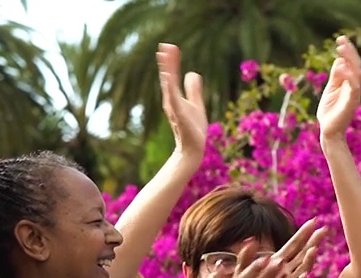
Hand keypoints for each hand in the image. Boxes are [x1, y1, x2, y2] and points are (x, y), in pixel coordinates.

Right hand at [157, 43, 207, 160]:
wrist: (193, 148)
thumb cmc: (193, 128)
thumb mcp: (196, 103)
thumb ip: (193, 89)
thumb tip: (192, 72)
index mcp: (175, 97)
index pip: (172, 75)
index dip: (171, 62)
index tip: (170, 47)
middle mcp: (171, 100)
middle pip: (168, 77)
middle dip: (167, 62)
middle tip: (164, 46)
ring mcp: (174, 107)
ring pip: (169, 85)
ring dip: (167, 70)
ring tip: (164, 56)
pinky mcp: (179, 115)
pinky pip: (173, 99)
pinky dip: (170, 88)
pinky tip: (168, 77)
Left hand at [246, 222, 324, 277]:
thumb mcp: (242, 272)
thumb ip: (245, 257)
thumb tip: (250, 240)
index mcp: (277, 263)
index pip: (293, 245)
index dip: (303, 233)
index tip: (314, 221)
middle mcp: (286, 272)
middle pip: (303, 254)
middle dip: (313, 241)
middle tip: (324, 229)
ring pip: (301, 269)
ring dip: (308, 260)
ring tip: (313, 248)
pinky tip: (304, 275)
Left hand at [317, 36, 360, 140]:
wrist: (329, 131)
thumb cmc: (330, 112)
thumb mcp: (331, 89)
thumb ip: (336, 76)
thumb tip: (339, 61)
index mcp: (350, 83)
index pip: (352, 64)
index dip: (348, 51)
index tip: (341, 39)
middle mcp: (354, 87)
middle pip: (356, 65)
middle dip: (350, 52)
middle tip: (341, 40)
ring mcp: (354, 95)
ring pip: (357, 73)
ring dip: (350, 60)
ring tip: (341, 49)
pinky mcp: (351, 103)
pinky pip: (354, 87)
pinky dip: (349, 76)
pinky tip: (341, 67)